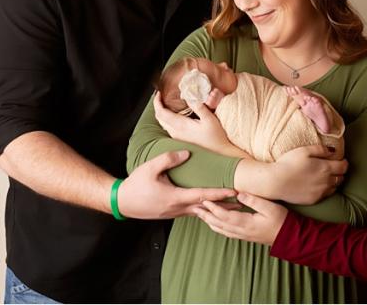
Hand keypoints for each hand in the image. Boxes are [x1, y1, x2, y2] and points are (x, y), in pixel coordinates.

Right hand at [118, 150, 235, 218]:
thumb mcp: (150, 168)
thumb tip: (186, 153)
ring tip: (233, 207)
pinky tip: (212, 208)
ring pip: (201, 212)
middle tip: (244, 203)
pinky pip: (193, 213)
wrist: (122, 202)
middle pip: (207, 208)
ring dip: (217, 209)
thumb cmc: (136, 185)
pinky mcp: (172, 213)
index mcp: (175, 198)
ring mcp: (175, 213)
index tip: (235, 191)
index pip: (203, 196)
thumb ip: (168, 159)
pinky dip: (206, 211)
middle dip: (226, 206)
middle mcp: (178, 209)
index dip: (220, 193)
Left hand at [153, 92, 228, 151]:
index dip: (157, 102)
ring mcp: (177, 137)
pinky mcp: (181, 139)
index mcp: (181, 126)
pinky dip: (167, 118)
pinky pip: (168, 127)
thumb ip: (198, 107)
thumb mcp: (210, 119)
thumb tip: (189, 95)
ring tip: (167, 103)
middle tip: (161, 96)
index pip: (161, 113)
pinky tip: (174, 114)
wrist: (220, 152)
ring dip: (162, 112)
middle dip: (158, 106)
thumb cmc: (217, 137)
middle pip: (159, 118)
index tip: (159, 93)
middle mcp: (176, 132)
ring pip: (163, 123)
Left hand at [194, 192, 287, 245]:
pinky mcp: (245, 236)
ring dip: (210, 222)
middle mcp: (242, 231)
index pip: (225, 216)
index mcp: (246, 223)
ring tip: (201, 215)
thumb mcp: (270, 207)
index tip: (204, 200)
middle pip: (219, 224)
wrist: (289, 237)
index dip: (213, 208)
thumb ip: (254, 200)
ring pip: (222, 229)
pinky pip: (227, 232)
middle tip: (195, 208)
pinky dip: (218, 227)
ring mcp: (243, 235)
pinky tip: (215, 223)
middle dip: (206, 216)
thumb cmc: (281, 220)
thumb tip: (239, 194)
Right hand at [271, 145, 347, 204]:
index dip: (344, 162)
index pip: (344, 166)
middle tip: (334, 167)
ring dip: (334, 181)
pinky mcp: (314, 200)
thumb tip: (333, 151)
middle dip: (340, 172)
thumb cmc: (288, 163)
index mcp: (325, 168)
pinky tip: (319, 185)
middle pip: (341, 178)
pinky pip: (326, 195)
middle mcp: (326, 181)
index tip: (341, 160)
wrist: (276, 182)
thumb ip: (321, 149)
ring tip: (327, 176)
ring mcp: (320, 192)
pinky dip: (326, 189)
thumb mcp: (304, 150)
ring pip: (335, 187)